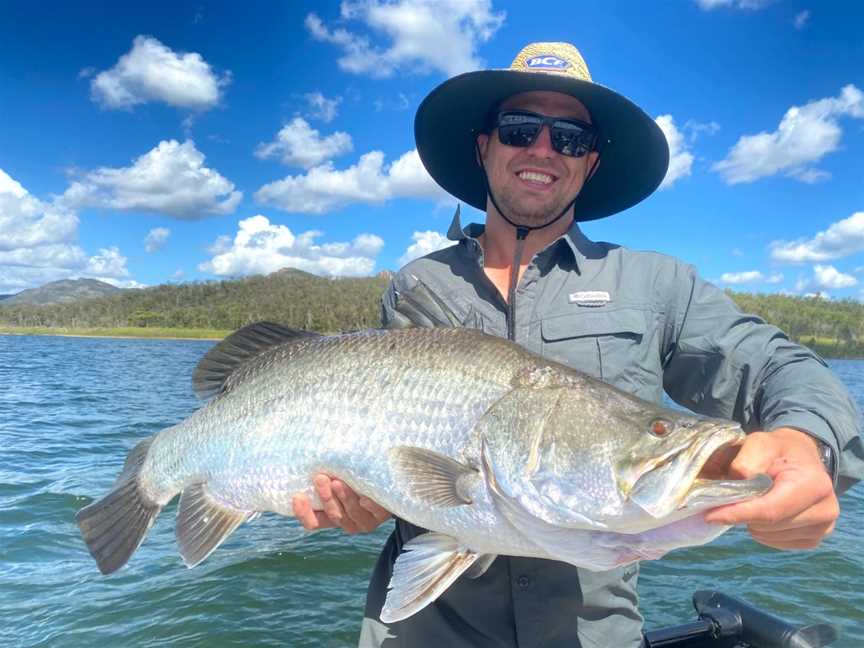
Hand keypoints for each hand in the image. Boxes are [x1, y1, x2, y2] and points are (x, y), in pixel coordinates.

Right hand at [292, 474, 390, 533]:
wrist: (388, 481)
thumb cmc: (355, 474)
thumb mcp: (339, 474)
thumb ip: (326, 470)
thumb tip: (309, 448)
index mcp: (332, 516)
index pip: (313, 522)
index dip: (303, 513)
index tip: (297, 497)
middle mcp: (347, 521)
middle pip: (333, 515)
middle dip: (326, 497)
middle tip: (320, 478)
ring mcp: (364, 520)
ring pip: (351, 514)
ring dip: (344, 498)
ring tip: (338, 482)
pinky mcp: (381, 515)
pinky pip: (374, 512)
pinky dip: (369, 505)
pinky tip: (366, 498)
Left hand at [704, 428, 838, 548]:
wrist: (800, 458)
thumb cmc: (778, 450)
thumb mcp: (761, 443)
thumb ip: (748, 459)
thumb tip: (739, 480)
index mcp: (814, 484)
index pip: (770, 510)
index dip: (738, 513)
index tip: (710, 515)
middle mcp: (826, 509)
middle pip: (769, 525)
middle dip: (744, 513)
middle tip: (736, 494)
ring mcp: (824, 527)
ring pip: (770, 536)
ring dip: (753, 522)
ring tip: (757, 498)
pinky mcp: (815, 539)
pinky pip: (778, 543)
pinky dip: (764, 531)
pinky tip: (767, 512)